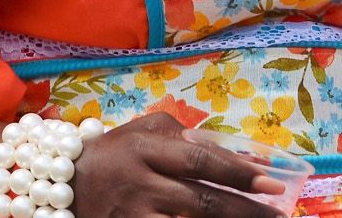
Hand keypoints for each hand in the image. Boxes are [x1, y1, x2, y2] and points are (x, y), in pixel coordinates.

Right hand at [70, 113, 284, 217]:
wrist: (63, 182)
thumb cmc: (115, 152)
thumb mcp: (143, 131)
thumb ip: (182, 137)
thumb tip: (233, 154)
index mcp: (147, 148)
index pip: (199, 159)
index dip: (237, 171)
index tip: (271, 181)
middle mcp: (142, 183)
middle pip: (201, 200)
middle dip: (243, 210)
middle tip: (277, 214)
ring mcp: (135, 215)